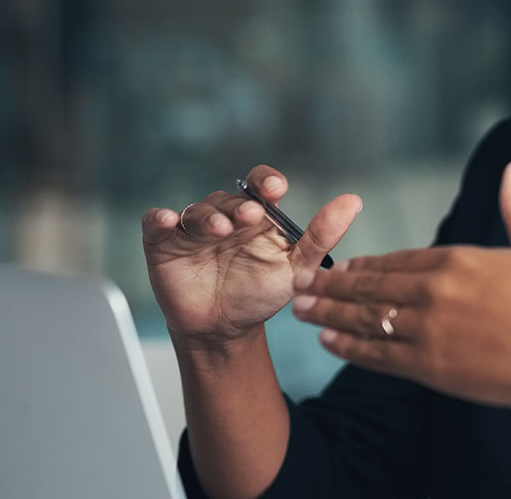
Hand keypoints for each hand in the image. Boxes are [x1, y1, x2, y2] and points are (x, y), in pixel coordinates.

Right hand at [142, 165, 360, 347]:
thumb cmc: (261, 293)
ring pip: (197, 211)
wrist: (224, 329)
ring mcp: (193, 230)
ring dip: (208, 216)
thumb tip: (353, 201)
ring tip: (221, 229)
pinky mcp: (164, 245)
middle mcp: (226, 216)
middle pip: (229, 198)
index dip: (265, 180)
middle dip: (240, 205)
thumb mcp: (297, 268)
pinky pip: (156, 225)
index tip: (275, 188)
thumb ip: (322, 236)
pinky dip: (158, 219)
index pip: (260, 184)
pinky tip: (165, 220)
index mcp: (258, 216)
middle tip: (251, 216)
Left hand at [291, 160, 510, 413]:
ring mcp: (428, 330)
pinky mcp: (429, 367)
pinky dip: (350, 348)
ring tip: (303, 311)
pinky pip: (378, 355)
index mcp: (461, 260)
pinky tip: (330, 344)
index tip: (345, 264)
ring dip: (331, 314)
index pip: (402, 259)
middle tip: (304, 283)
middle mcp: (435, 291)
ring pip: (366, 318)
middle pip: (373, 286)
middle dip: (334, 284)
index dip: (370, 263)